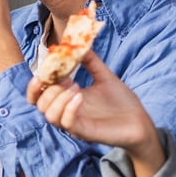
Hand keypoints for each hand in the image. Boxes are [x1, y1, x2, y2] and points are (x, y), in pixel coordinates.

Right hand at [26, 51, 163, 175]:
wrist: (141, 122)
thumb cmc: (122, 103)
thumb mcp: (105, 77)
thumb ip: (91, 62)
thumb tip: (80, 43)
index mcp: (66, 100)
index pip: (38, 96)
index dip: (35, 84)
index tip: (43, 70)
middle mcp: (66, 112)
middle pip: (39, 104)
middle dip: (48, 89)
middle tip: (67, 79)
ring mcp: (74, 124)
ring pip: (49, 115)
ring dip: (58, 98)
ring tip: (76, 87)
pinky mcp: (84, 133)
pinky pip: (67, 123)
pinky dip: (69, 108)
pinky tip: (80, 96)